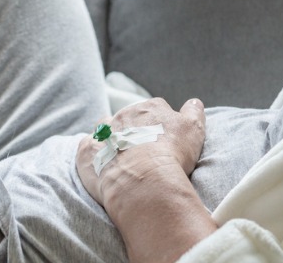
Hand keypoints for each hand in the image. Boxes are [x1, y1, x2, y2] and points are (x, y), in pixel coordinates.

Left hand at [76, 97, 206, 212]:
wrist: (144, 180)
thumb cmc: (172, 154)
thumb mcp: (194, 129)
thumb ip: (194, 111)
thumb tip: (194, 102)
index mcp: (151, 107)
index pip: (157, 109)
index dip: (161, 125)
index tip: (165, 141)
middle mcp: (125, 114)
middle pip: (130, 118)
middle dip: (136, 131)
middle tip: (145, 153)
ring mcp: (104, 131)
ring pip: (106, 128)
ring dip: (112, 138)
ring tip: (122, 158)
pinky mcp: (87, 150)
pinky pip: (88, 146)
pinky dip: (95, 152)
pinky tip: (104, 164)